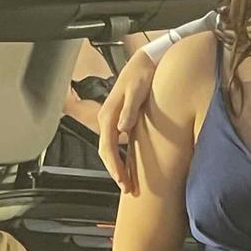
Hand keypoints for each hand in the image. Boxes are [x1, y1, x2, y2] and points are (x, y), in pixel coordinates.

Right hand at [97, 53, 156, 191]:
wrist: (145, 62)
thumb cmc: (142, 75)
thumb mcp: (138, 90)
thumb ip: (130, 109)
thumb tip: (122, 129)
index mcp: (109, 115)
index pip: (107, 147)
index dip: (114, 166)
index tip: (123, 180)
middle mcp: (107, 119)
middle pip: (106, 152)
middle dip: (115, 172)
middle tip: (127, 189)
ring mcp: (112, 120)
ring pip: (110, 149)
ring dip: (117, 166)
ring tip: (128, 182)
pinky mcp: (120, 120)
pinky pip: (116, 143)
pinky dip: (121, 157)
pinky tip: (131, 165)